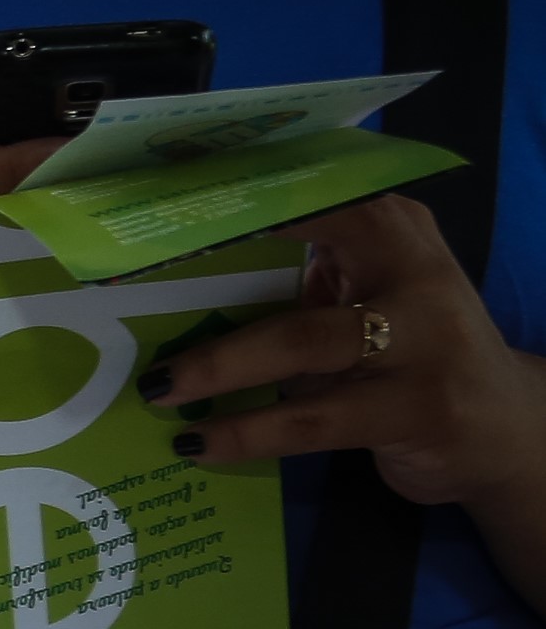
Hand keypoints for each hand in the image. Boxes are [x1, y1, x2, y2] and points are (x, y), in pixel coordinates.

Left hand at [143, 194, 545, 511]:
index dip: (226, 185)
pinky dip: (248, 432)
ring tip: (156, 387)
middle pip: (302, 240)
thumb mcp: (364, 293)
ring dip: (217, 365)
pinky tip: (199, 443)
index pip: (302, 185)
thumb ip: (298, 267)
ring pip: (302, 341)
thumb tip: (172, 262)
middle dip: (207, 255)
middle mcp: (412, 265)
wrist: (507, 430)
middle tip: (121, 283)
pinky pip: (313, 419)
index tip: (145, 189)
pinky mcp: (418, 406)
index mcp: (389, 224)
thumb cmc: (410, 350)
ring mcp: (424, 337)